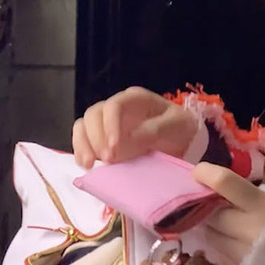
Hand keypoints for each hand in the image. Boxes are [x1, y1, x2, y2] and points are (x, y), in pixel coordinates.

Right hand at [72, 87, 199, 168]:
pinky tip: (86, 165)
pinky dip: (81, 151)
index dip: (109, 125)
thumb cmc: (181, 129)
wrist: (184, 141)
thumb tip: (130, 137)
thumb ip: (155, 129)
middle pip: (93, 114)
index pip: (113, 105)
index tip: (114, 148)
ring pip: (84, 125)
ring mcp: (107, 123)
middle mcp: (117, 108)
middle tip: (107, 159)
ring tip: (89, 164)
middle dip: (95, 138)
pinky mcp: (102, 138)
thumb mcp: (176, 126)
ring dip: (83, 145)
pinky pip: (83, 140)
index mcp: (135, 99)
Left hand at [193, 162, 264, 264]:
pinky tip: (230, 237)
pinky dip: (219, 240)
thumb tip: (212, 185)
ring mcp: (242, 251)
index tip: (199, 172)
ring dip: (210, 225)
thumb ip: (242, 192)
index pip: (223, 182)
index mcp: (260, 204)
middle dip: (206, 206)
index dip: (206, 174)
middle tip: (209, 200)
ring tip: (221, 221)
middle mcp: (248, 228)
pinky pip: (218, 249)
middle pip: (211, 212)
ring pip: (209, 233)